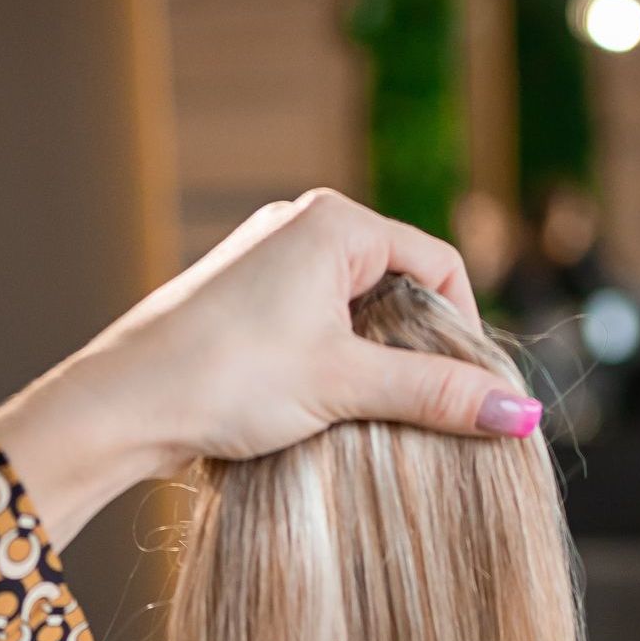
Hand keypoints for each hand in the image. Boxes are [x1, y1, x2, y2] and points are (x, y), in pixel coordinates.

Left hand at [0, 190, 540, 548]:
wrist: (120, 405)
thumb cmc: (225, 379)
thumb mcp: (344, 387)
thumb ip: (435, 396)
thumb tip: (520, 415)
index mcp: (336, 221)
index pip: (439, 265)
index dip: (463, 333)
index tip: (467, 397)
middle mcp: (302, 226)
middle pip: (398, 287)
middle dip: (416, 352)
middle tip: (421, 416)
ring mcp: (267, 262)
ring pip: (354, 313)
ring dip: (371, 366)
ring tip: (366, 419)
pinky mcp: (241, 302)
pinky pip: (313, 327)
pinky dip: (330, 367)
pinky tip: (319, 413)